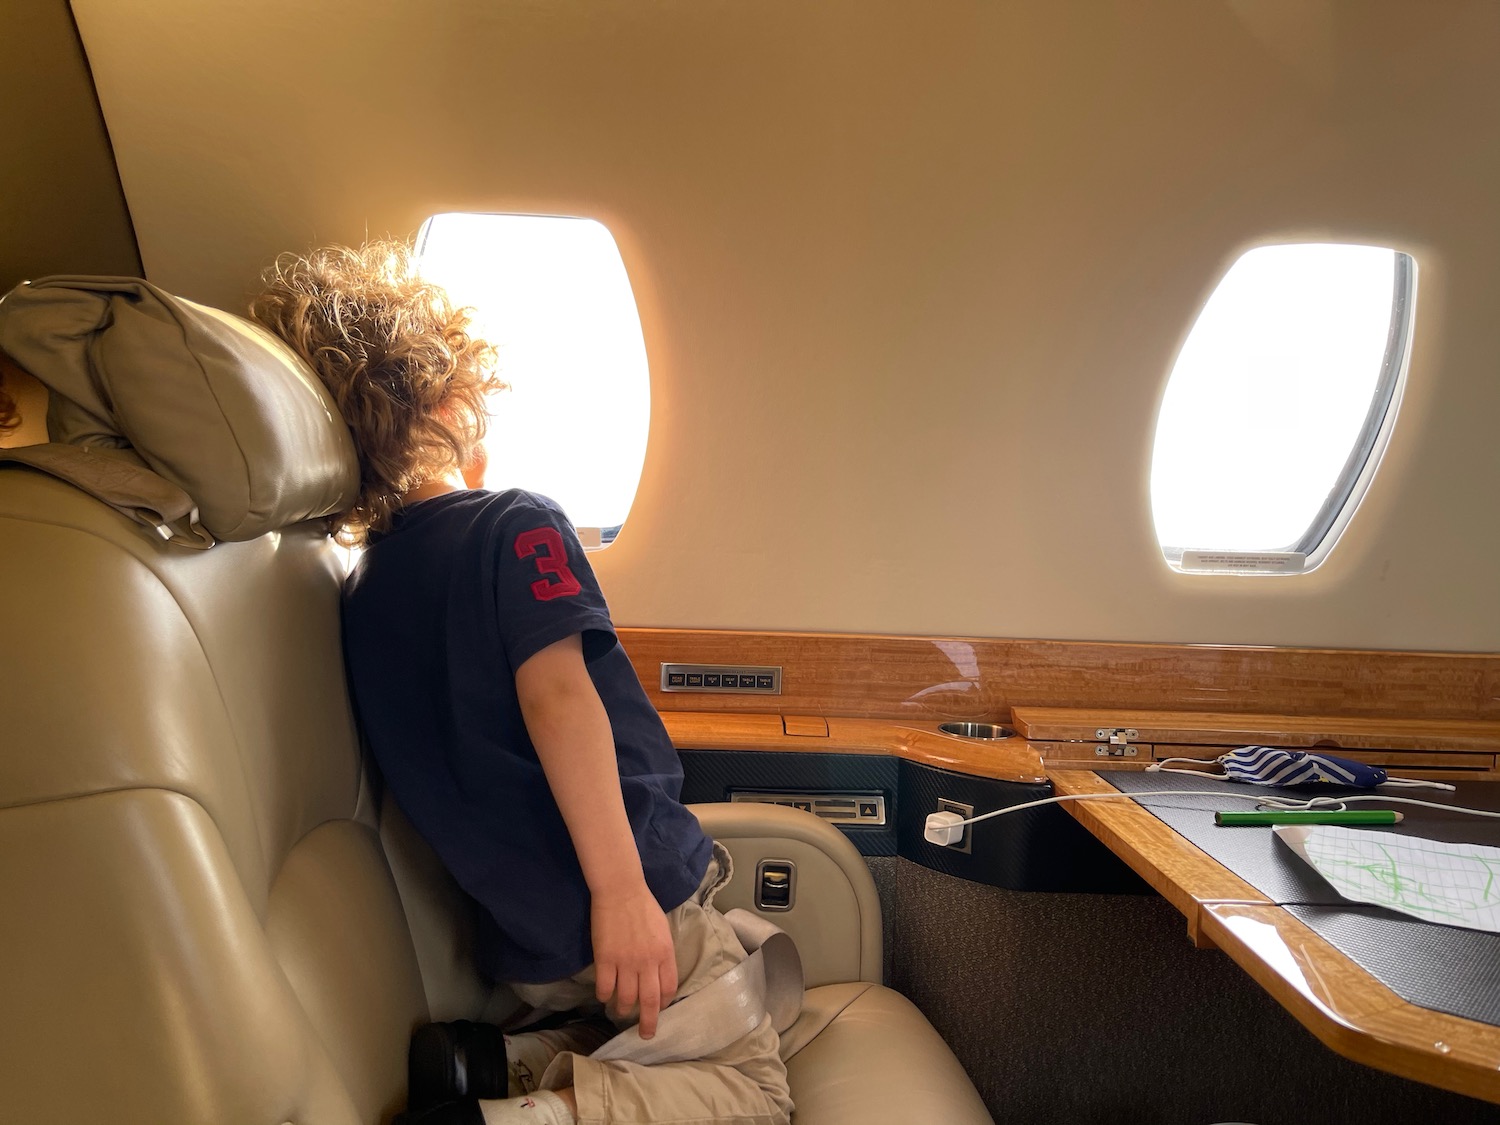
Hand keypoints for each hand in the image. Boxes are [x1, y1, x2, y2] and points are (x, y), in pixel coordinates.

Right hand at [590, 883, 677, 1038]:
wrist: (621, 890)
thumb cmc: (644, 906)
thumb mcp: (663, 929)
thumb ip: (662, 953)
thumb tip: (659, 972)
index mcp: (665, 953)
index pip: (668, 988)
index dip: (663, 1003)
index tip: (658, 1008)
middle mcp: (648, 962)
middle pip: (650, 1001)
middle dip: (648, 1022)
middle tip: (645, 1034)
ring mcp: (626, 962)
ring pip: (626, 998)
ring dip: (623, 1009)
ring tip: (620, 1011)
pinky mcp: (605, 959)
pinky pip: (605, 987)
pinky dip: (605, 996)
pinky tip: (604, 996)